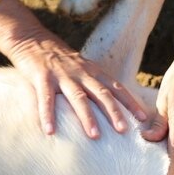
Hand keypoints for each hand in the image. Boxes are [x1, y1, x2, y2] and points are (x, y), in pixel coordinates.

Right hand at [0, 0, 146, 137]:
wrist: (30, 38)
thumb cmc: (57, 59)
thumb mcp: (81, 67)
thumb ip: (93, 83)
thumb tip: (109, 107)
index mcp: (92, 71)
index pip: (116, 87)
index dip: (130, 102)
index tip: (143, 118)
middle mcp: (80, 73)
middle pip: (101, 93)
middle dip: (114, 112)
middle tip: (124, 130)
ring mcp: (61, 75)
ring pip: (78, 97)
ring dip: (87, 117)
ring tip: (94, 136)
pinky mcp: (41, 77)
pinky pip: (46, 99)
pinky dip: (47, 115)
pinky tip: (49, 132)